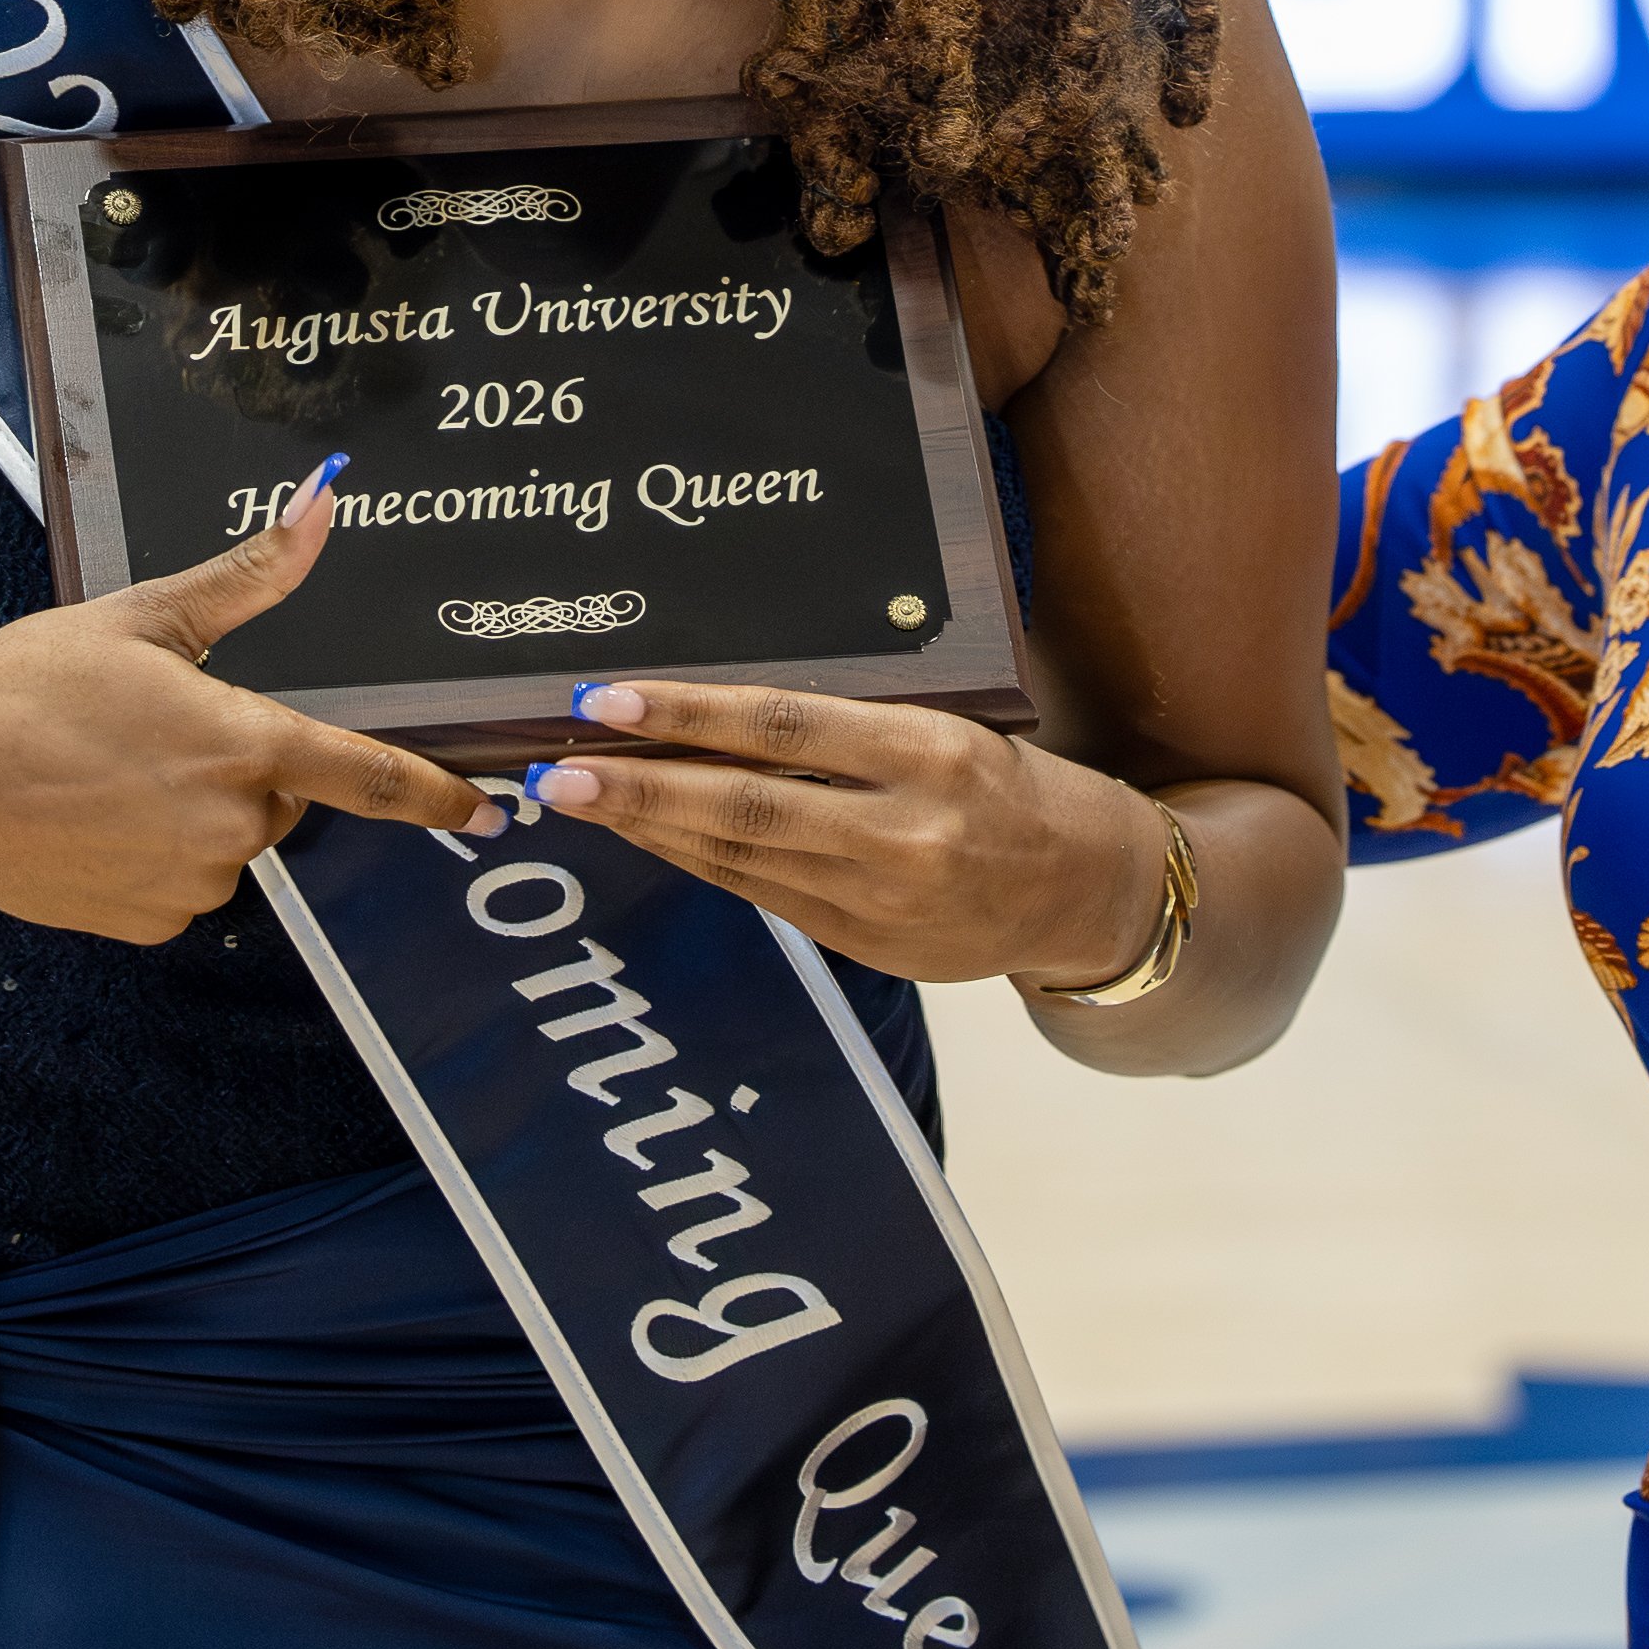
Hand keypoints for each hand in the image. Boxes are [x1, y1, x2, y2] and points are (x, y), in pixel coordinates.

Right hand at [0, 461, 504, 940]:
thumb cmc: (28, 687)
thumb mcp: (144, 617)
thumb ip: (249, 575)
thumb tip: (322, 505)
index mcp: (245, 743)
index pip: (370, 775)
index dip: (437, 796)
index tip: (487, 812)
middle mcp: (232, 825)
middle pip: (278, 791)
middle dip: (241, 760)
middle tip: (157, 726)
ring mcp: (190, 884)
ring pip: (229, 839)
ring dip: (195, 807)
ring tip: (109, 767)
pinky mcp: (146, 923)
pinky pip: (182, 882)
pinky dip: (155, 851)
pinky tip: (95, 815)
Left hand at [524, 680, 1169, 992]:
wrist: (1090, 892)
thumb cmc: (1012, 783)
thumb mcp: (951, 726)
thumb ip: (852, 721)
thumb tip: (721, 701)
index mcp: (933, 756)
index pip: (786, 728)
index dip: (688, 716)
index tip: (608, 701)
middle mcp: (906, 835)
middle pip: (747, 806)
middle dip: (641, 788)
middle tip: (559, 769)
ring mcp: (884, 903)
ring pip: (742, 858)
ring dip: (652, 828)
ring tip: (578, 797)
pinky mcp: (868, 948)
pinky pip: (764, 896)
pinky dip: (699, 861)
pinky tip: (650, 833)